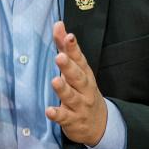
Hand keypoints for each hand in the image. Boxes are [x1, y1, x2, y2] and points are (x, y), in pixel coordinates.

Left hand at [45, 21, 107, 146]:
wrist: (99, 124)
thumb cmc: (83, 91)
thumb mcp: (77, 69)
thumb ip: (65, 47)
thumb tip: (58, 24)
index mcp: (85, 74)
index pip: (79, 59)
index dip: (73, 48)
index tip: (68, 36)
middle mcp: (84, 89)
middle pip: (77, 76)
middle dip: (69, 67)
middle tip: (60, 57)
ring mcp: (80, 105)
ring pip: (72, 97)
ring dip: (63, 89)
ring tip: (55, 81)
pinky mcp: (72, 120)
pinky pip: (65, 117)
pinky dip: (57, 114)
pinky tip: (49, 110)